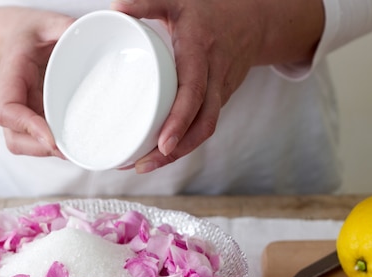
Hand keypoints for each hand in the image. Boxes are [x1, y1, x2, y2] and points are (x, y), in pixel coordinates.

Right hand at [0, 7, 73, 157]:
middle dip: (41, 148)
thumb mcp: (47, 23)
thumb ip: (65, 28)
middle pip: (14, 138)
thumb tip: (88, 38)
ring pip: (23, 145)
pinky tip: (75, 143)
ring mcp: (21, 114)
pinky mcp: (32, 121)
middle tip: (73, 150)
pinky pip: (36, 142)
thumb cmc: (30, 33)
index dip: (28, 127)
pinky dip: (53, 147)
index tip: (51, 139)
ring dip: (47, 152)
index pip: (8, 110)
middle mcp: (12, 100)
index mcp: (12, 75)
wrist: (15, 40)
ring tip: (76, 149)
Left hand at [110, 0, 323, 172]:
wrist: (255, 21)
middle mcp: (215, 77)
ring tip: (144, 166)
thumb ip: (148, 2)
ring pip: (204, 130)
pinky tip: (159, 154)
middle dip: (174, 151)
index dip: (180, 120)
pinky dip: (184, 143)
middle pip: (202, 123)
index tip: (163, 144)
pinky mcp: (219, 101)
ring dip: (177, 154)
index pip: (194, 92)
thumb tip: (117, 7)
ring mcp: (220, 92)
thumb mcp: (179, 0)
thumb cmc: (210, 11)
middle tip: (142, 165)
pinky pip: (203, 126)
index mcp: (201, 51)